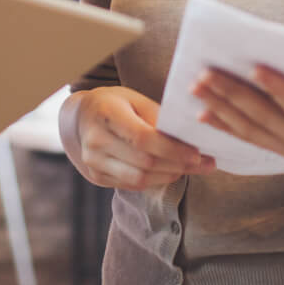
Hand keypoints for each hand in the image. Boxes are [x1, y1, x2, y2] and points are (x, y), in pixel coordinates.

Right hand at [62, 86, 213, 189]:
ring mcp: (93, 161)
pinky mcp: (96, 177)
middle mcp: (95, 140)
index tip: (197, 153)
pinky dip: (155, 180)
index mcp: (106, 114)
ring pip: (139, 179)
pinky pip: (131, 184)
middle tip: (204, 164)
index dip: (173, 150)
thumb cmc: (113, 104)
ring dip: (169, 176)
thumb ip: (158, 118)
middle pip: (144, 162)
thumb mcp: (134, 99)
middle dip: (178, 165)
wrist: (79, 118)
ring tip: (189, 168)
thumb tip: (189, 138)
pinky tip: (170, 172)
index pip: (144, 139)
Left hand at [193, 66, 283, 199]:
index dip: (280, 89)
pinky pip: (251, 140)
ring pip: (252, 129)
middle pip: (265, 118)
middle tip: (205, 73)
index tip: (256, 67)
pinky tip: (202, 115)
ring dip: (222, 108)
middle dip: (233, 95)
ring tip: (196, 88)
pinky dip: (226, 127)